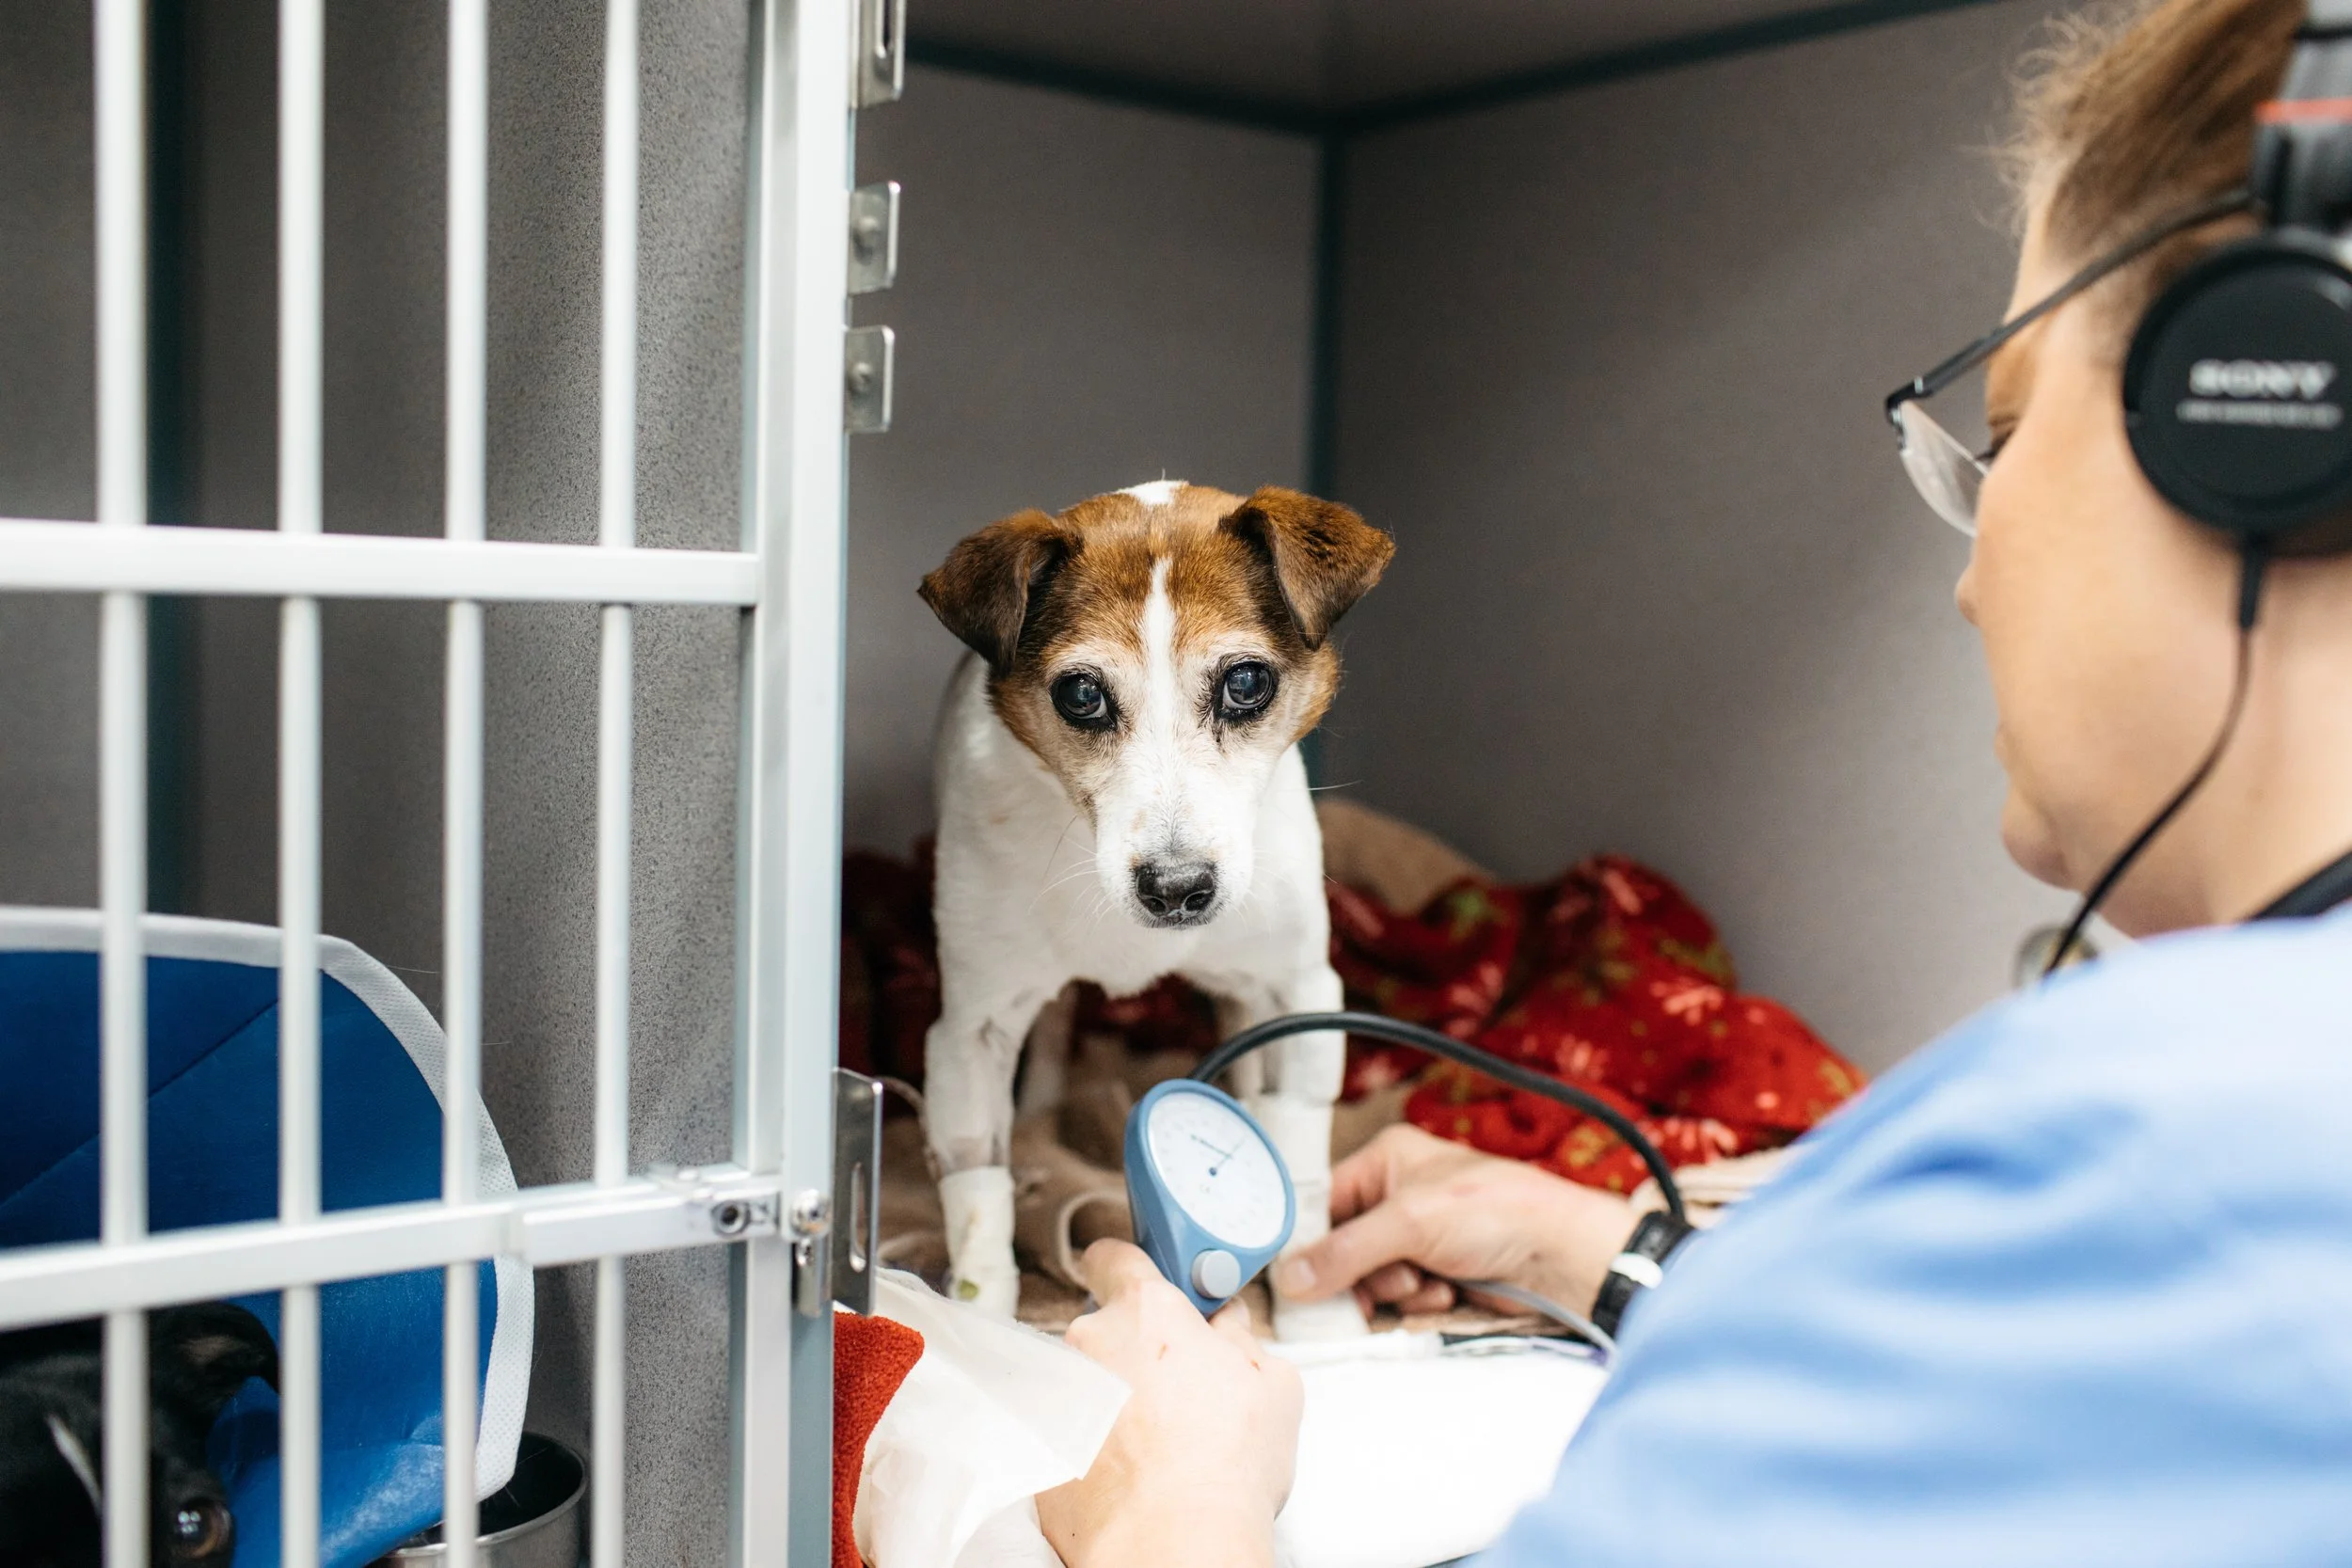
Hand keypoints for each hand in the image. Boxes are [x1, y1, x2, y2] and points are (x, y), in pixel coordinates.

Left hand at [1037, 1240, 1303, 1567]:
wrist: (1173, 1541)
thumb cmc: (1224, 1467)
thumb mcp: (1274, 1384)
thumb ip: (1244, 1338)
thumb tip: (1229, 1326)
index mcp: (1147, 1310)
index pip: (1116, 1256)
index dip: (1134, 1267)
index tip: (1151, 1284)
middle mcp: (1092, 1340)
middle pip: (1107, 1325)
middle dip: (1138, 1348)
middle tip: (1180, 1387)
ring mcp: (1060, 1392)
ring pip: (1089, 1379)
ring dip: (1115, 1397)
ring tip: (1159, 1441)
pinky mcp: (1042, 1444)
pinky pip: (1069, 1427)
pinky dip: (1092, 1440)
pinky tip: (1132, 1469)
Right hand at [1273, 1123, 1640, 1317]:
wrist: (1561, 1256)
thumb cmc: (1498, 1212)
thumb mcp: (1411, 1223)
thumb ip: (1345, 1251)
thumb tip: (1291, 1278)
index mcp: (1387, 1161)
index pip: (1323, 1200)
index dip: (1308, 1239)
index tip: (1296, 1275)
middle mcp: (1397, 1195)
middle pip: (1342, 1246)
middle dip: (1362, 1273)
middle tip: (1381, 1284)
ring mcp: (1418, 1236)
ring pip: (1370, 1277)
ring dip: (1393, 1289)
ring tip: (1425, 1282)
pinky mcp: (1436, 1270)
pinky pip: (1400, 1295)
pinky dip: (1417, 1300)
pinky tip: (1446, 1293)